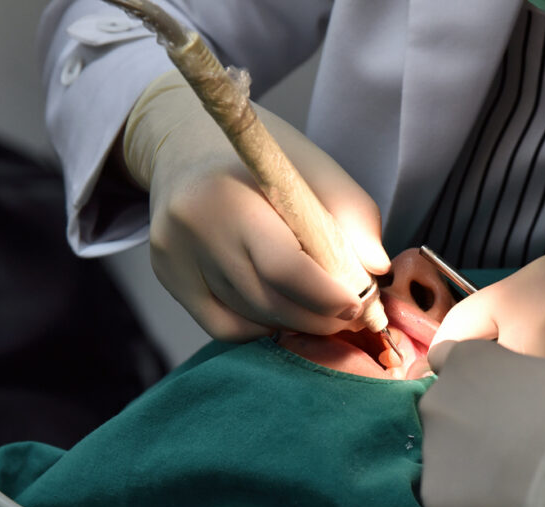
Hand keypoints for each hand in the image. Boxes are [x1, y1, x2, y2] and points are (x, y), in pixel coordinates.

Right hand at [123, 70, 389, 340]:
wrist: (189, 144)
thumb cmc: (265, 160)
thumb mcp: (316, 171)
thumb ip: (353, 217)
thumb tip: (377, 270)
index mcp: (231, 194)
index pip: (283, 267)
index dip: (327, 297)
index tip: (360, 306)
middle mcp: (194, 228)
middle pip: (267, 300)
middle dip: (319, 318)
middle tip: (350, 316)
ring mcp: (174, 256)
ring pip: (248, 316)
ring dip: (294, 323)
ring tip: (320, 309)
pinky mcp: (167, 275)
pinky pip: (222, 325)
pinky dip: (259, 326)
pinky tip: (279, 308)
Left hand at [419, 339, 544, 506]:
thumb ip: (527, 377)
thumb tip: (528, 394)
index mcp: (467, 360)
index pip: (446, 359)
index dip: (469, 379)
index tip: (491, 397)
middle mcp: (437, 399)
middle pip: (443, 410)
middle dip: (466, 424)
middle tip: (507, 445)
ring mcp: (431, 448)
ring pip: (443, 456)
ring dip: (468, 465)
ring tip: (511, 481)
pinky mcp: (433, 494)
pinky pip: (450, 497)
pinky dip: (471, 504)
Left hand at [428, 242, 544, 412]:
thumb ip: (516, 310)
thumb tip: (472, 352)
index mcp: (522, 290)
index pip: (452, 337)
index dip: (446, 369)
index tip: (453, 390)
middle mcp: (535, 322)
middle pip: (477, 384)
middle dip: (484, 404)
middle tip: (500, 419)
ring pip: (517, 414)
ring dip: (521, 427)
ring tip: (540, 431)